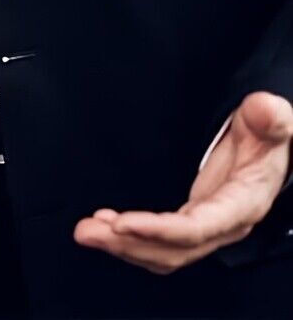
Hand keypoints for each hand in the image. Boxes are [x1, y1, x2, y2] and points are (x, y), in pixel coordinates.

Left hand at [75, 92, 292, 272]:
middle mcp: (224, 224)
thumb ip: (268, 117)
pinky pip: (163, 241)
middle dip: (130, 243)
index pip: (197, 227)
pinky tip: (108, 226)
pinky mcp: (194, 220)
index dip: (160, 230)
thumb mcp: (272, 121)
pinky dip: (134, 239)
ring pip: (166, 251)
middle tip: (87, 232)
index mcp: (242, 204)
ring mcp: (208, 225)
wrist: (273, 148)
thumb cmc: (269, 135)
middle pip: (175, 247)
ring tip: (89, 232)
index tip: (122, 223)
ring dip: (125, 246)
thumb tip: (263, 109)